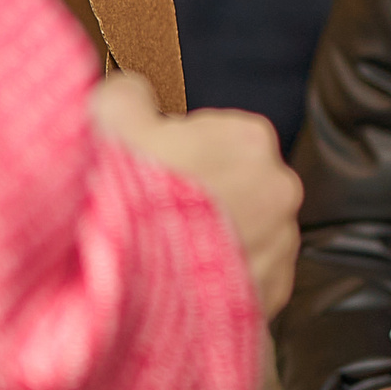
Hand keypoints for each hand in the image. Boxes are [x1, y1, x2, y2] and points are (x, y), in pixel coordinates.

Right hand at [89, 73, 300, 314]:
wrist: (124, 291)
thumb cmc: (123, 203)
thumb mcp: (111, 121)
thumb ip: (129, 97)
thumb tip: (132, 94)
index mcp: (250, 140)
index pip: (220, 132)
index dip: (181, 150)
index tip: (156, 169)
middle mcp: (278, 192)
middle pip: (237, 184)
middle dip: (202, 196)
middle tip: (154, 213)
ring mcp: (279, 248)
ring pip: (244, 233)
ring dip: (211, 241)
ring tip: (163, 252)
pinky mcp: (270, 296)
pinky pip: (246, 280)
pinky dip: (218, 282)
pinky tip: (181, 283)